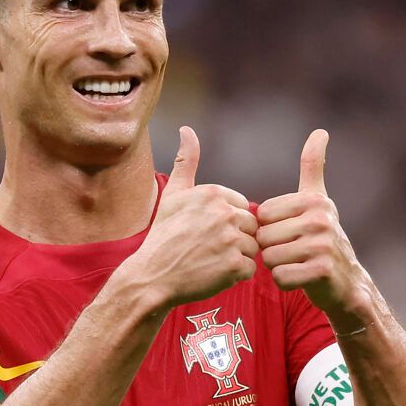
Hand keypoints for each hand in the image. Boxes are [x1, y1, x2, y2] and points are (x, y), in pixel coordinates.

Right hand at [123, 126, 259, 307]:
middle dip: (235, 239)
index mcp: (213, 194)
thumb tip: (187, 129)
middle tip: (209, 250)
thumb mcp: (173, 194)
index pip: (241, 206)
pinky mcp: (234, 266)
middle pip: (249, 226)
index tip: (206, 233)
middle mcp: (224, 213)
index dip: (227, 222)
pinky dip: (236, 274)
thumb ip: (187, 162)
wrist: (152, 276)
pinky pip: (250, 269)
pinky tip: (215, 273)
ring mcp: (231, 240)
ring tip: (211, 261)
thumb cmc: (163, 236)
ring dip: (237, 257)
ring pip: (252, 247)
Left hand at [256, 129, 369, 318]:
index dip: (270, 228)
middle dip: (272, 249)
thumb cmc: (322, 239)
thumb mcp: (318, 200)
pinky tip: (301, 278)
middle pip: (264, 237)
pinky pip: (280, 277)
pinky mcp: (322, 271)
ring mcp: (323, 245)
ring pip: (269, 258)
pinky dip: (285, 282)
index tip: (291, 233)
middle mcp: (321, 219)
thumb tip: (320, 131)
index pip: (263, 215)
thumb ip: (313, 166)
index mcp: (314, 200)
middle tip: (295, 253)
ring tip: (298, 264)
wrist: (347, 282)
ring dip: (277, 266)